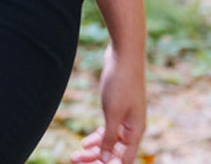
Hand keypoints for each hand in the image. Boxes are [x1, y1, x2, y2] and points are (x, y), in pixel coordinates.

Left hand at [71, 42, 146, 163]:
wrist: (123, 57)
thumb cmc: (121, 84)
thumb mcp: (113, 113)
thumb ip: (111, 138)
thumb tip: (108, 161)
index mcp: (136, 131)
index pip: (125, 160)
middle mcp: (133, 128)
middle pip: (116, 153)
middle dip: (97, 160)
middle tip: (75, 160)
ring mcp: (125, 120)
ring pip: (111, 143)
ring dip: (95, 151)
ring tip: (75, 155)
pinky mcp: (117, 111)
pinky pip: (108, 132)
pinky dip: (98, 139)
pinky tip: (84, 143)